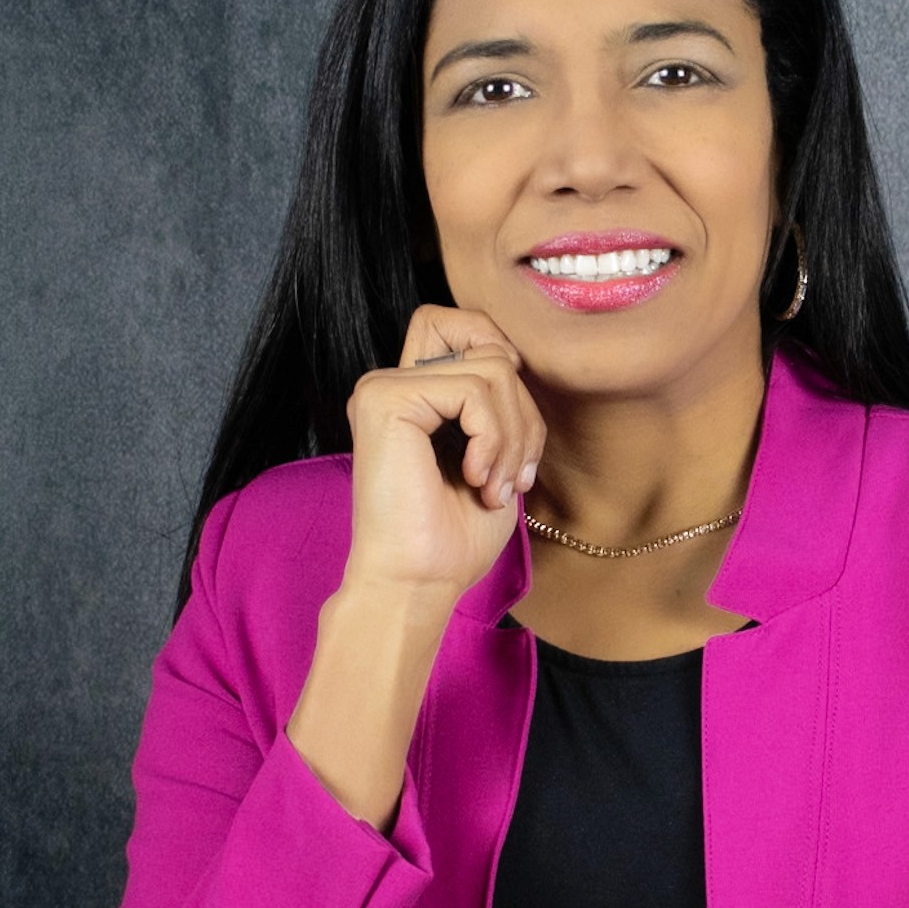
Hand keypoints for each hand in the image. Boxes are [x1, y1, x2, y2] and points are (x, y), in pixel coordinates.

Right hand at [340, 304, 547, 600]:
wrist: (417, 583)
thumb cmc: (452, 539)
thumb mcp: (495, 458)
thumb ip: (499, 404)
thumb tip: (518, 357)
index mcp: (413, 395)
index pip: (465, 325)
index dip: (503, 360)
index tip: (514, 437)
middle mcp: (392, 382)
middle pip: (492, 349)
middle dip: (524, 417)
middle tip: (514, 480)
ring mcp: (384, 386)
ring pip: (493, 368)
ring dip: (513, 436)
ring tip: (495, 487)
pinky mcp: (386, 398)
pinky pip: (475, 389)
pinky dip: (494, 439)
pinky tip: (476, 480)